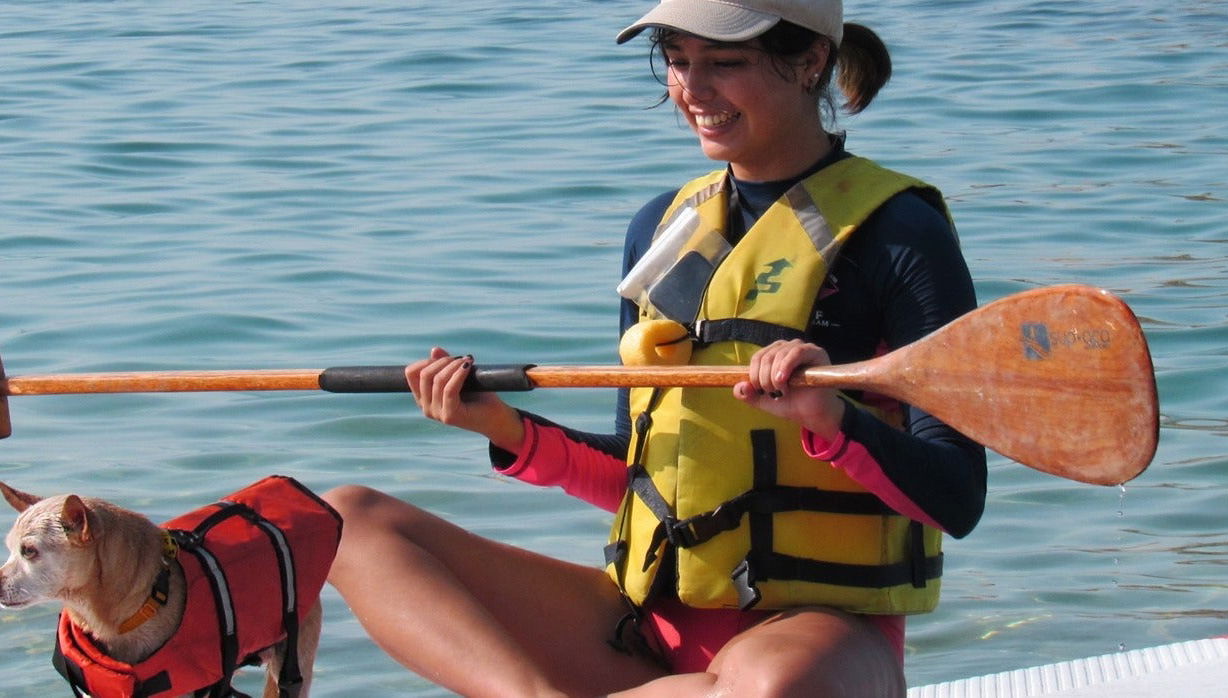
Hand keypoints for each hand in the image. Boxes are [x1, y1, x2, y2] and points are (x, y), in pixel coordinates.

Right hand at [405, 347, 524, 451]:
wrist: (496, 418)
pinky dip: (459, 374)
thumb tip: (434, 350)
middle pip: (424, 375)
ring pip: (438, 380)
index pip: (411, 374)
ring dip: (453, 366)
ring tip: (467, 361)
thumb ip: (444, 366)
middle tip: (461, 359)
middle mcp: (426, 408)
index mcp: (424, 399)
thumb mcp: (458, 377)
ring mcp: (437, 414)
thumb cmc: (478, 396)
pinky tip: (468, 366)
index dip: (426, 361)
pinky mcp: (450, 415)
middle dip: (443, 361)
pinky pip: (449, 389)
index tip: (446, 358)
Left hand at [733, 339, 844, 438]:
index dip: (754, 374)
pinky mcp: (815, 352)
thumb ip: (748, 394)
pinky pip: (796, 352)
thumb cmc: (790, 404)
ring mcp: (801, 349)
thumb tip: (739, 386)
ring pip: (778, 354)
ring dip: (775, 376)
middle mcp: (786, 348)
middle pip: (766, 356)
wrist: (812, 415)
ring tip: (781, 390)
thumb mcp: (763, 401)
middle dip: (764, 379)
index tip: (760, 391)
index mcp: (773, 355)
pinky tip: (783, 380)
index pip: (757, 357)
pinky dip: (786, 366)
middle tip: (772, 393)